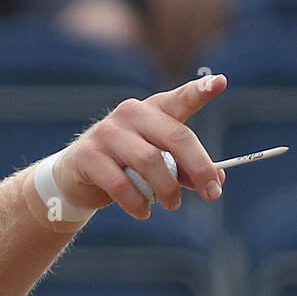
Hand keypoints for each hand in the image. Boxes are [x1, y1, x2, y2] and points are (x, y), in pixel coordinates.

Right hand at [52, 73, 228, 219]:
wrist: (75, 179)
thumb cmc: (125, 169)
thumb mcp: (159, 166)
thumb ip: (186, 170)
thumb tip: (217, 182)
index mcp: (153, 110)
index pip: (180, 99)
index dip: (200, 91)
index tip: (221, 83)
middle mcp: (130, 113)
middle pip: (175, 137)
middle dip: (199, 168)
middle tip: (213, 194)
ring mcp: (107, 132)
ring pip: (150, 161)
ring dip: (167, 190)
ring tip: (171, 205)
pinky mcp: (88, 155)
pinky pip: (120, 183)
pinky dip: (137, 202)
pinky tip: (144, 212)